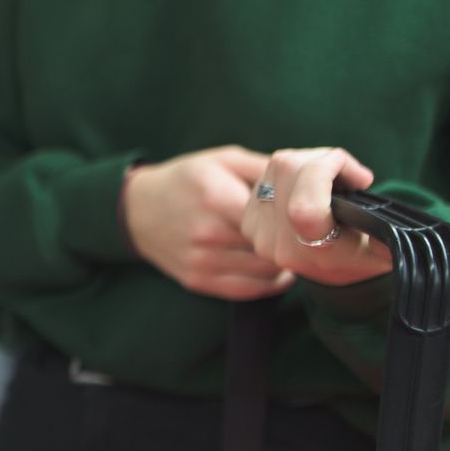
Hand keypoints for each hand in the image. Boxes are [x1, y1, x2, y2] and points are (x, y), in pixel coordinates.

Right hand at [123, 145, 293, 299]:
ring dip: (284, 264)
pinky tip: (277, 270)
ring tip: (294, 252)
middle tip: (310, 236)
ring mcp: (200, 261)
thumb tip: (310, 176)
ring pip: (264, 272)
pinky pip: (247, 290)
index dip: (300, 220)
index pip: (276, 219)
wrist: (137, 210)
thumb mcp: (224, 160)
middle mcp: (207, 233)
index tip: (312, 216)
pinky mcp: (197, 281)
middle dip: (295, 243)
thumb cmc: (187, 180)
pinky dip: (269, 283)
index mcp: (216, 198)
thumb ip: (266, 168)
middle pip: (273, 248)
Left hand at [239, 147, 391, 286]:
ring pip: (280, 164)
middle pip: (290, 170)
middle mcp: (280, 246)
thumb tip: (384, 237)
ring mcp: (259, 232)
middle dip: (328, 161)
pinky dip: (297, 167)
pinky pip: (270, 170)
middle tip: (352, 176)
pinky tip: (312, 184)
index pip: (304, 208)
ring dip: (313, 160)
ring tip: (335, 179)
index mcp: (316, 255)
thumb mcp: (386, 251)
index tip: (360, 179)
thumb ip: (388, 244)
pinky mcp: (249, 217)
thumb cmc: (367, 253)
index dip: (329, 173)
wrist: (336, 267)